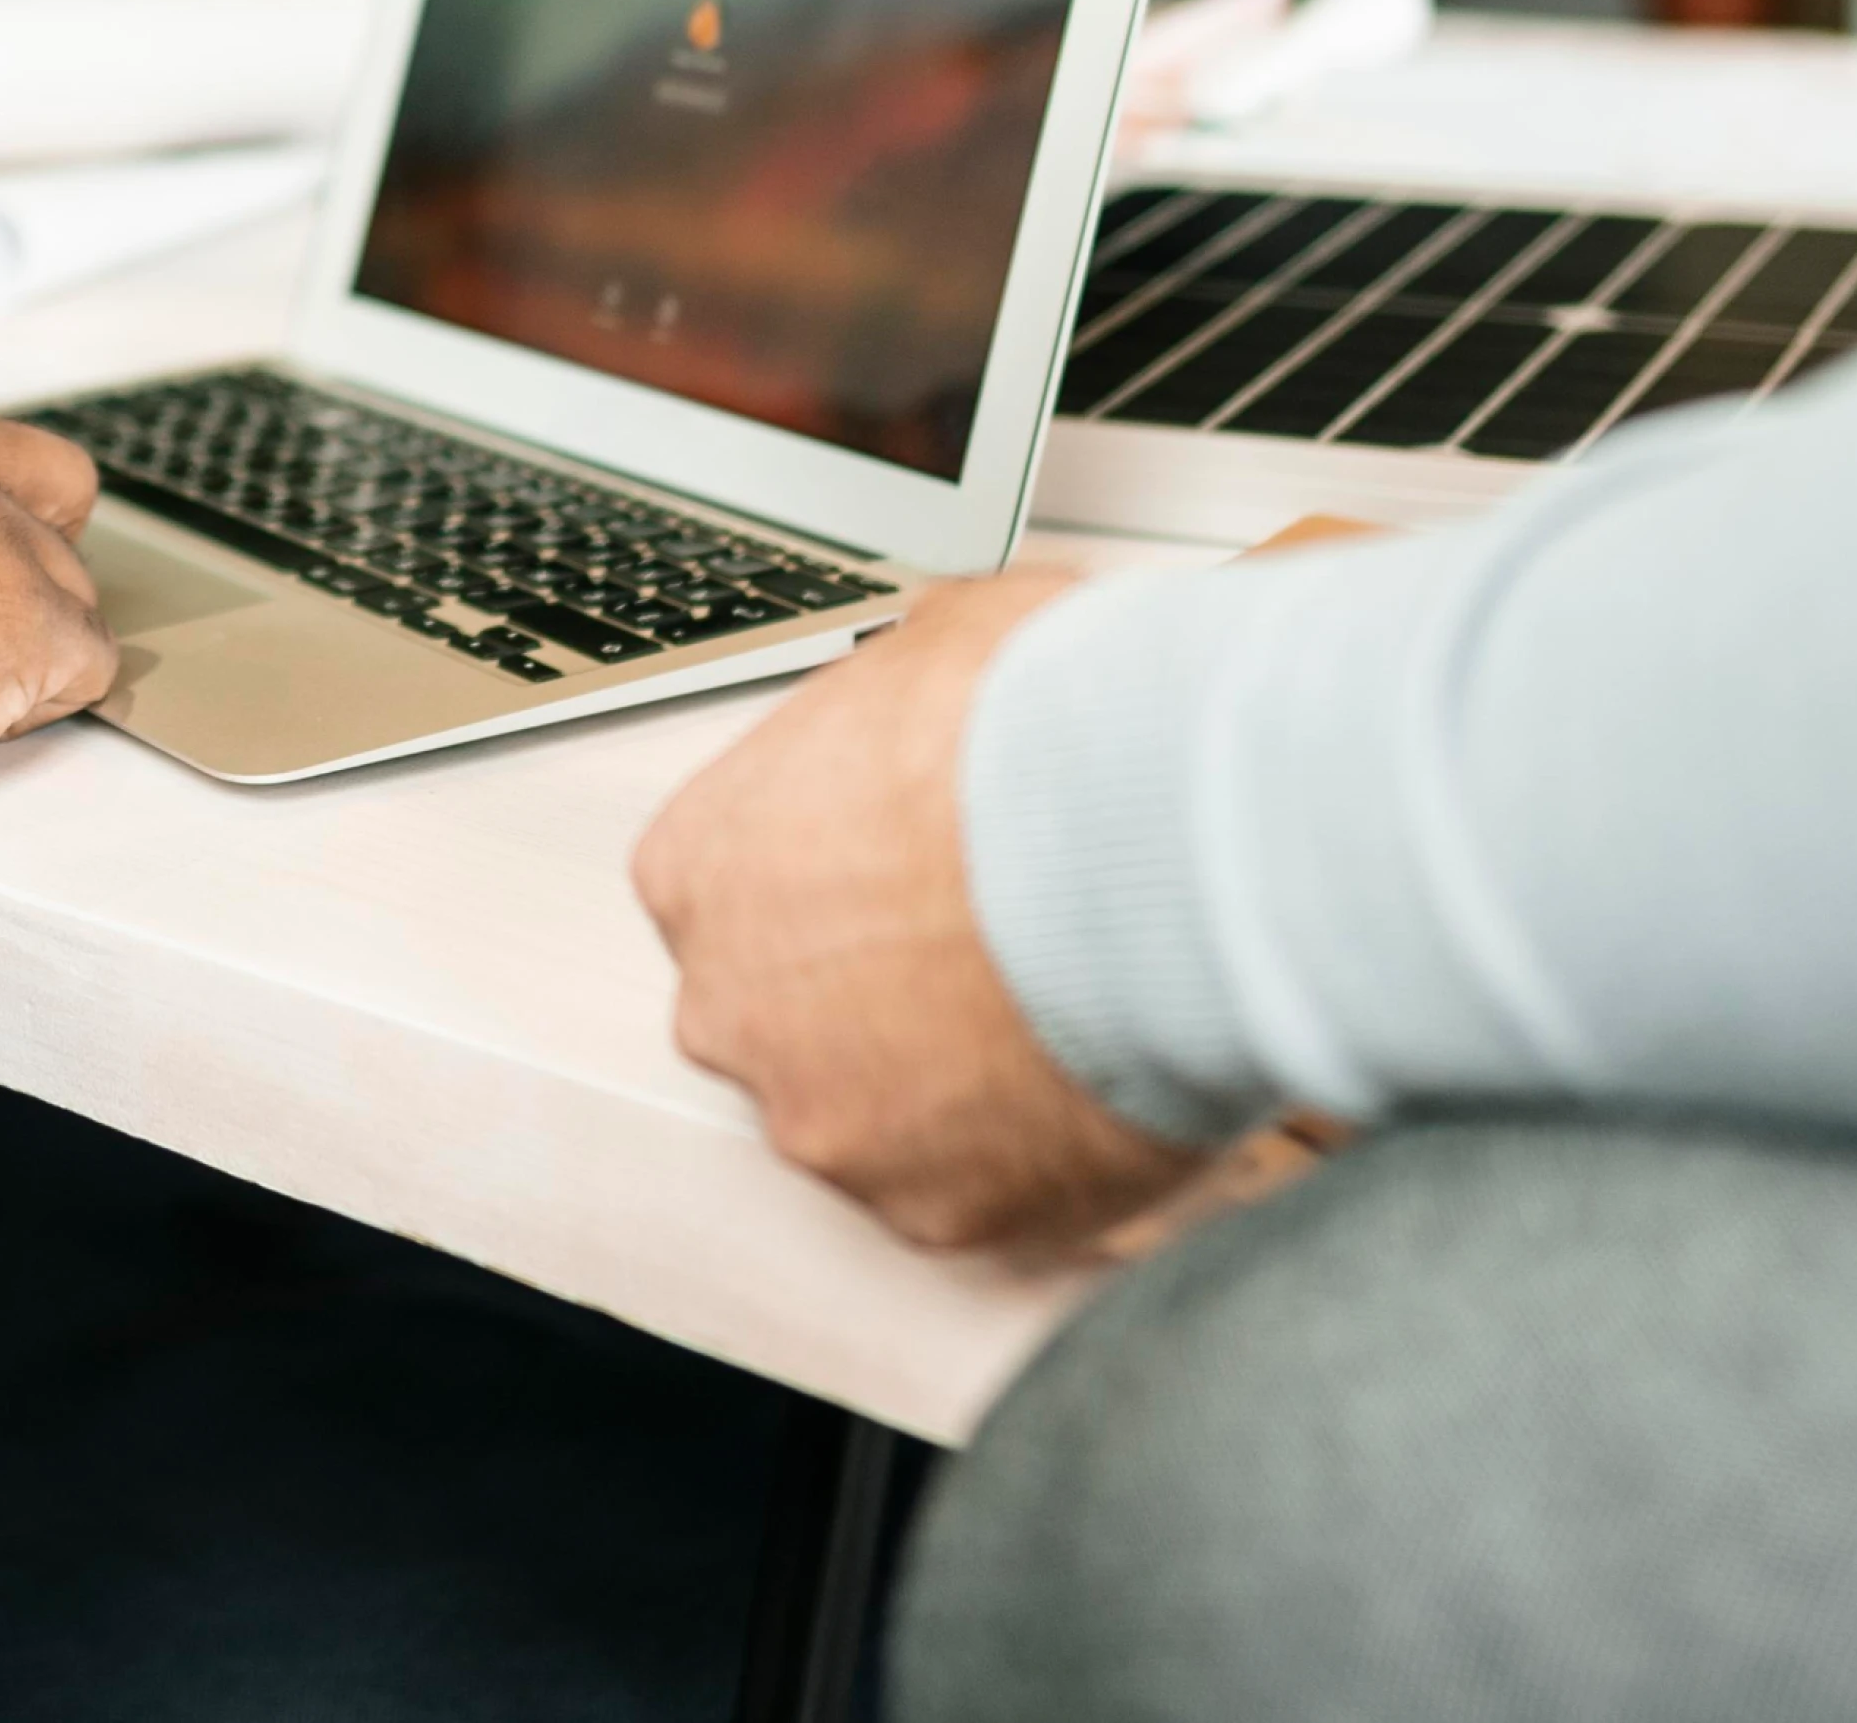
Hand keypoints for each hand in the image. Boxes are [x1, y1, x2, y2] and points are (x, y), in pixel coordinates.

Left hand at [634, 569, 1193, 1252]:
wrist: (1154, 843)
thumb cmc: (1041, 732)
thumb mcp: (941, 644)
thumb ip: (896, 707)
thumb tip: (938, 686)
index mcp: (702, 868)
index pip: (734, 894)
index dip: (840, 882)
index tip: (912, 876)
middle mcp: (732, 1009)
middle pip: (791, 1016)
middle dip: (885, 993)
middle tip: (997, 946)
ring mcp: (827, 1123)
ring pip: (883, 1115)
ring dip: (961, 1080)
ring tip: (1071, 1008)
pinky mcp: (933, 1213)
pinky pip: (980, 1189)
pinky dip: (1037, 1153)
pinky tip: (1104, 1080)